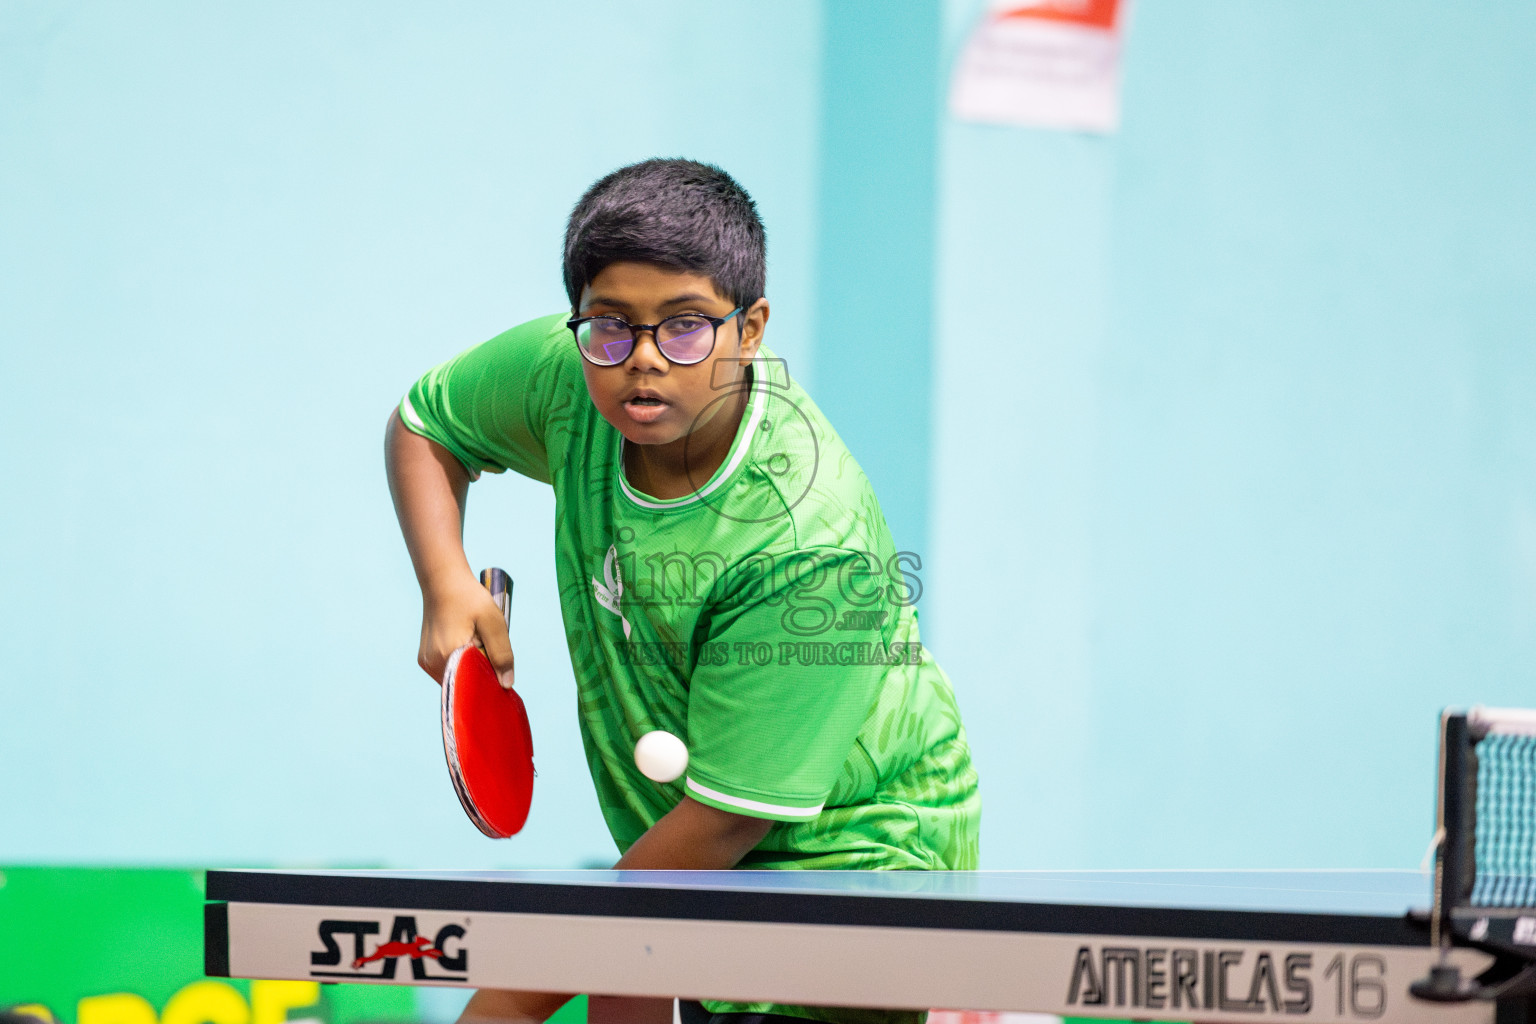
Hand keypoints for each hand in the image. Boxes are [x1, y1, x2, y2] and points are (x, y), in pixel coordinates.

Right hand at [418, 570, 515, 688]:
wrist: (444, 582)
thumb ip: (501, 654)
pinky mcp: (425, 660)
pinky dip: (460, 664)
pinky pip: (448, 670)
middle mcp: (433, 664)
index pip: (476, 683)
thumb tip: (506, 684)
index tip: (501, 668)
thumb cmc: (470, 599)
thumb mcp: (493, 622)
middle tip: (486, 644)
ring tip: (474, 641)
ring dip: (470, 667)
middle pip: (466, 681)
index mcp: (449, 655)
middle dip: (481, 671)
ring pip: (457, 677)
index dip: (491, 678)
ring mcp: (427, 663)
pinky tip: (465, 644)